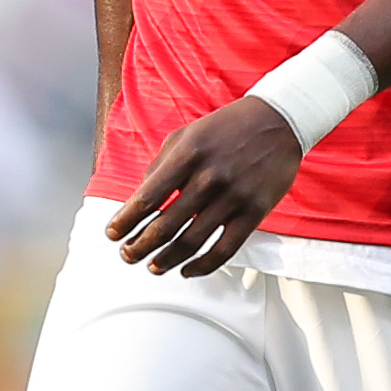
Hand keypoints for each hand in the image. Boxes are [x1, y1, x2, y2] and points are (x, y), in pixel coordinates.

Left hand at [106, 97, 303, 275]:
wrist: (278, 120)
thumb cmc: (226, 128)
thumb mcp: (185, 135)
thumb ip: (160, 166)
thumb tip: (139, 199)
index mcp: (186, 155)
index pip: (146, 198)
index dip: (125, 221)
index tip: (112, 234)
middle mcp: (208, 177)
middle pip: (164, 226)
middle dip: (139, 247)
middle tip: (128, 255)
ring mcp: (233, 196)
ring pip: (191, 242)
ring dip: (166, 260)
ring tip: (153, 267)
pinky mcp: (254, 212)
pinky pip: (224, 250)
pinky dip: (202, 266)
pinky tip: (187, 270)